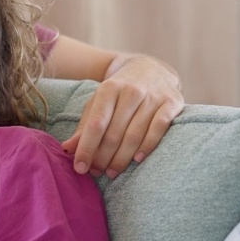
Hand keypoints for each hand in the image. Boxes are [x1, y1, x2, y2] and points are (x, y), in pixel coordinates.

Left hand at [62, 54, 183, 177]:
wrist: (151, 68)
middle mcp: (131, 90)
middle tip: (97, 173)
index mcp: (109, 88)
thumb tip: (67, 149)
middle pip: (114, 133)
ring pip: (135, 134)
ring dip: (122, 158)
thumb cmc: (120, 91)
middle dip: (103, 157)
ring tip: (112, 172)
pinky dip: (148, 146)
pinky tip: (137, 160)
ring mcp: (153, 96)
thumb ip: (85, 126)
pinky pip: (159, 128)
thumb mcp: (99, 102)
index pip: (96, 124)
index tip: (79, 168)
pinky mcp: (172, 102)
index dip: (87, 148)